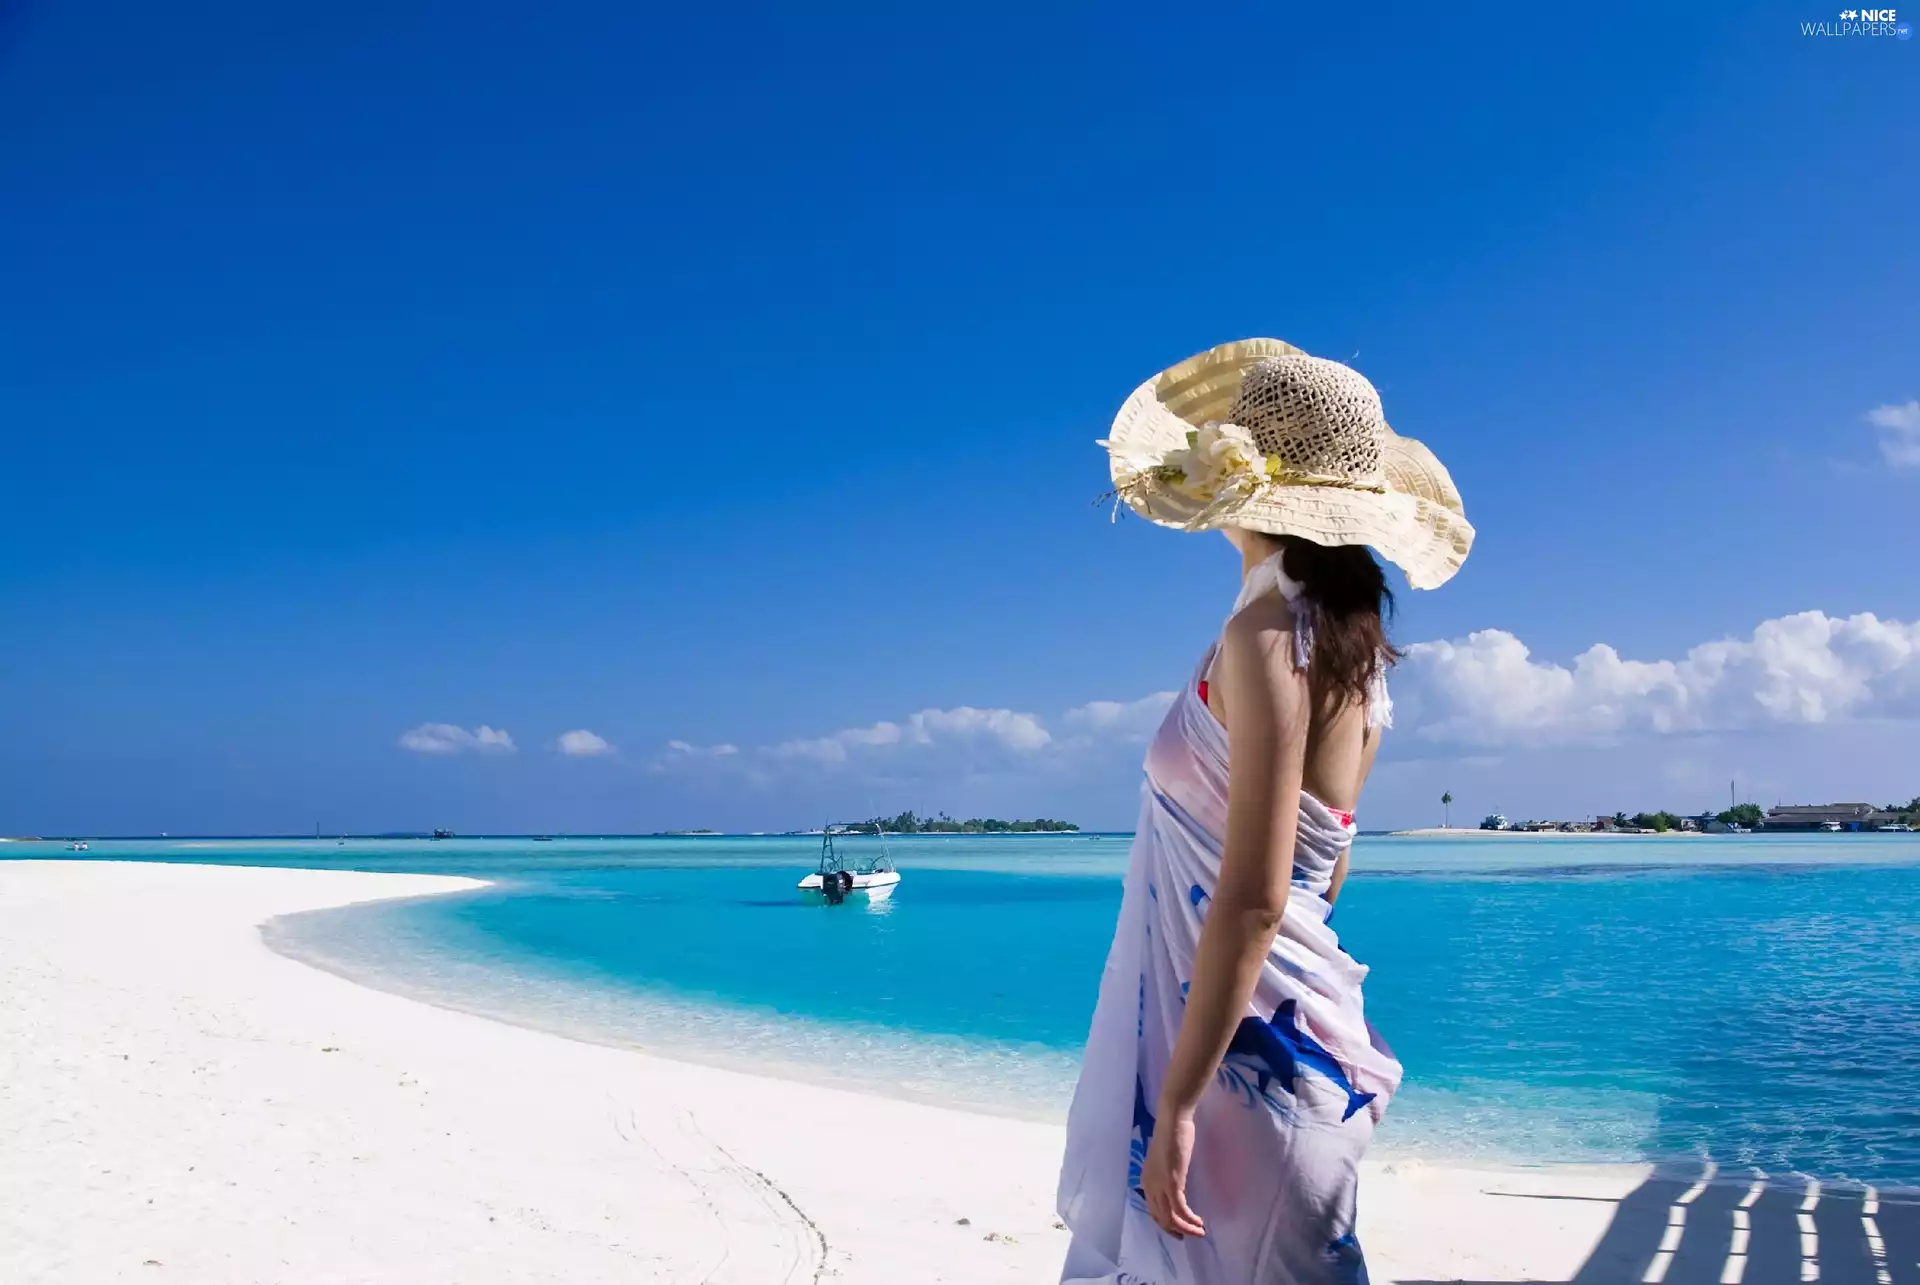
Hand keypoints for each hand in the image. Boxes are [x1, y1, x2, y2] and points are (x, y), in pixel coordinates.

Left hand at [1141, 1106, 1203, 1238]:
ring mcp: (1160, 1185)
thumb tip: (1175, 1186)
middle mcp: (1149, 1186)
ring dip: (1186, 1228)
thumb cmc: (1173, 1134)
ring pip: (1170, 1218)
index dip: (1167, 1224)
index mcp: (1147, 1180)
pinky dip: (1189, 1220)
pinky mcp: (1172, 1182)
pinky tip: (1199, 1222)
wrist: (1173, 1119)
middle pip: (1161, 1218)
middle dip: (1177, 1230)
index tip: (1180, 1229)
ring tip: (1200, 1231)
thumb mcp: (1166, 1160)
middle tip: (1192, 1234)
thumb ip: (1167, 1174)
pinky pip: (1179, 1209)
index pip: (1154, 1211)